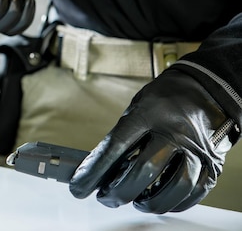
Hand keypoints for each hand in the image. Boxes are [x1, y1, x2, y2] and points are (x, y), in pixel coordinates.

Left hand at [69, 68, 235, 213]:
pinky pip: (195, 191)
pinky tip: (160, 201)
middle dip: (119, 190)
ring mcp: (197, 148)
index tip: (79, 186)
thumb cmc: (165, 99)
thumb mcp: (137, 107)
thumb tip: (99, 168)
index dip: (95, 170)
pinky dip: (175, 202)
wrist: (205, 89)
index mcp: (150, 113)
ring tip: (136, 202)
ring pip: (174, 185)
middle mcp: (175, 131)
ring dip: (151, 202)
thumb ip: (122, 136)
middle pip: (144, 169)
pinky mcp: (212, 162)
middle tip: (106, 197)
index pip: (116, 146)